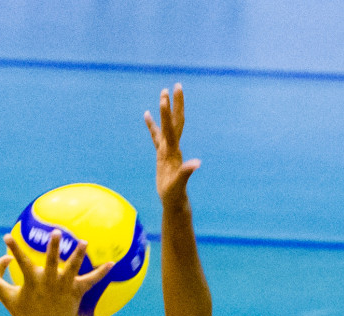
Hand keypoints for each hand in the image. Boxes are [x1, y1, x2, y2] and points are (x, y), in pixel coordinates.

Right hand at [0, 230, 112, 315]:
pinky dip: (101, 273)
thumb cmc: (26, 315)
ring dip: (78, 255)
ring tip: (84, 242)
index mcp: (32, 282)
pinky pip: (91, 281)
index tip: (7, 236)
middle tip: (56, 232)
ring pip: (72, 269)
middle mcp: (49, 282)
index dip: (13, 249)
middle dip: (54, 248)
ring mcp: (63, 287)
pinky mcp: (76, 292)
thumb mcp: (9, 299)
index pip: (20, 262)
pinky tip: (112, 263)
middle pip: (52, 262)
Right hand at [145, 84, 200, 204]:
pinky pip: (155, 135)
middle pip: (175, 121)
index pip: (171, 127)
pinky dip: (152, 125)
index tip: (165, 97)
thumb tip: (197, 163)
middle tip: (176, 86)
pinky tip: (146, 115)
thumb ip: (187, 172)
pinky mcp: (162, 154)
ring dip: (164, 110)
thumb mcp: (180, 183)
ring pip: (166, 125)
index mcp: (174, 150)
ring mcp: (168, 149)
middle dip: (175, 104)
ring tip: (163, 93)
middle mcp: (173, 146)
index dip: (167, 113)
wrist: (175, 202)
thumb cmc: (176, 194)